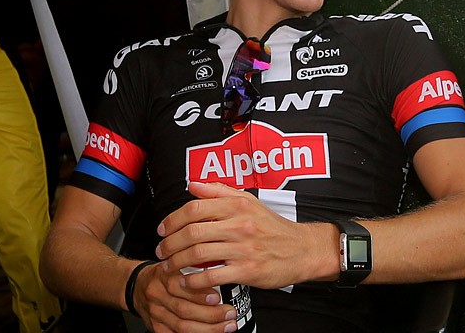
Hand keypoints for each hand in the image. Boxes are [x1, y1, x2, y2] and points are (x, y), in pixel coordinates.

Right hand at [134, 260, 234, 332]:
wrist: (136, 286)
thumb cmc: (164, 273)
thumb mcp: (176, 262)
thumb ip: (194, 264)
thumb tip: (223, 267)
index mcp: (163, 275)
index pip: (180, 287)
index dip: (200, 295)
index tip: (218, 298)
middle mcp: (157, 295)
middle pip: (183, 309)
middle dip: (211, 314)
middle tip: (230, 313)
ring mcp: (155, 313)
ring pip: (181, 325)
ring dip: (208, 328)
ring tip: (227, 325)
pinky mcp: (155, 326)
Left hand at [155, 182, 338, 289]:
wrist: (302, 249)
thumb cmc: (273, 227)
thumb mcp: (250, 202)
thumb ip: (220, 192)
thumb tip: (193, 184)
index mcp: (238, 206)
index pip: (195, 208)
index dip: (172, 219)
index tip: (163, 229)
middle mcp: (240, 225)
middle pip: (192, 231)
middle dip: (169, 243)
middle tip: (161, 250)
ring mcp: (244, 248)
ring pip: (198, 254)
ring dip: (176, 261)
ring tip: (169, 266)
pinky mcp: (247, 270)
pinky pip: (212, 275)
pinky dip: (193, 280)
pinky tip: (187, 280)